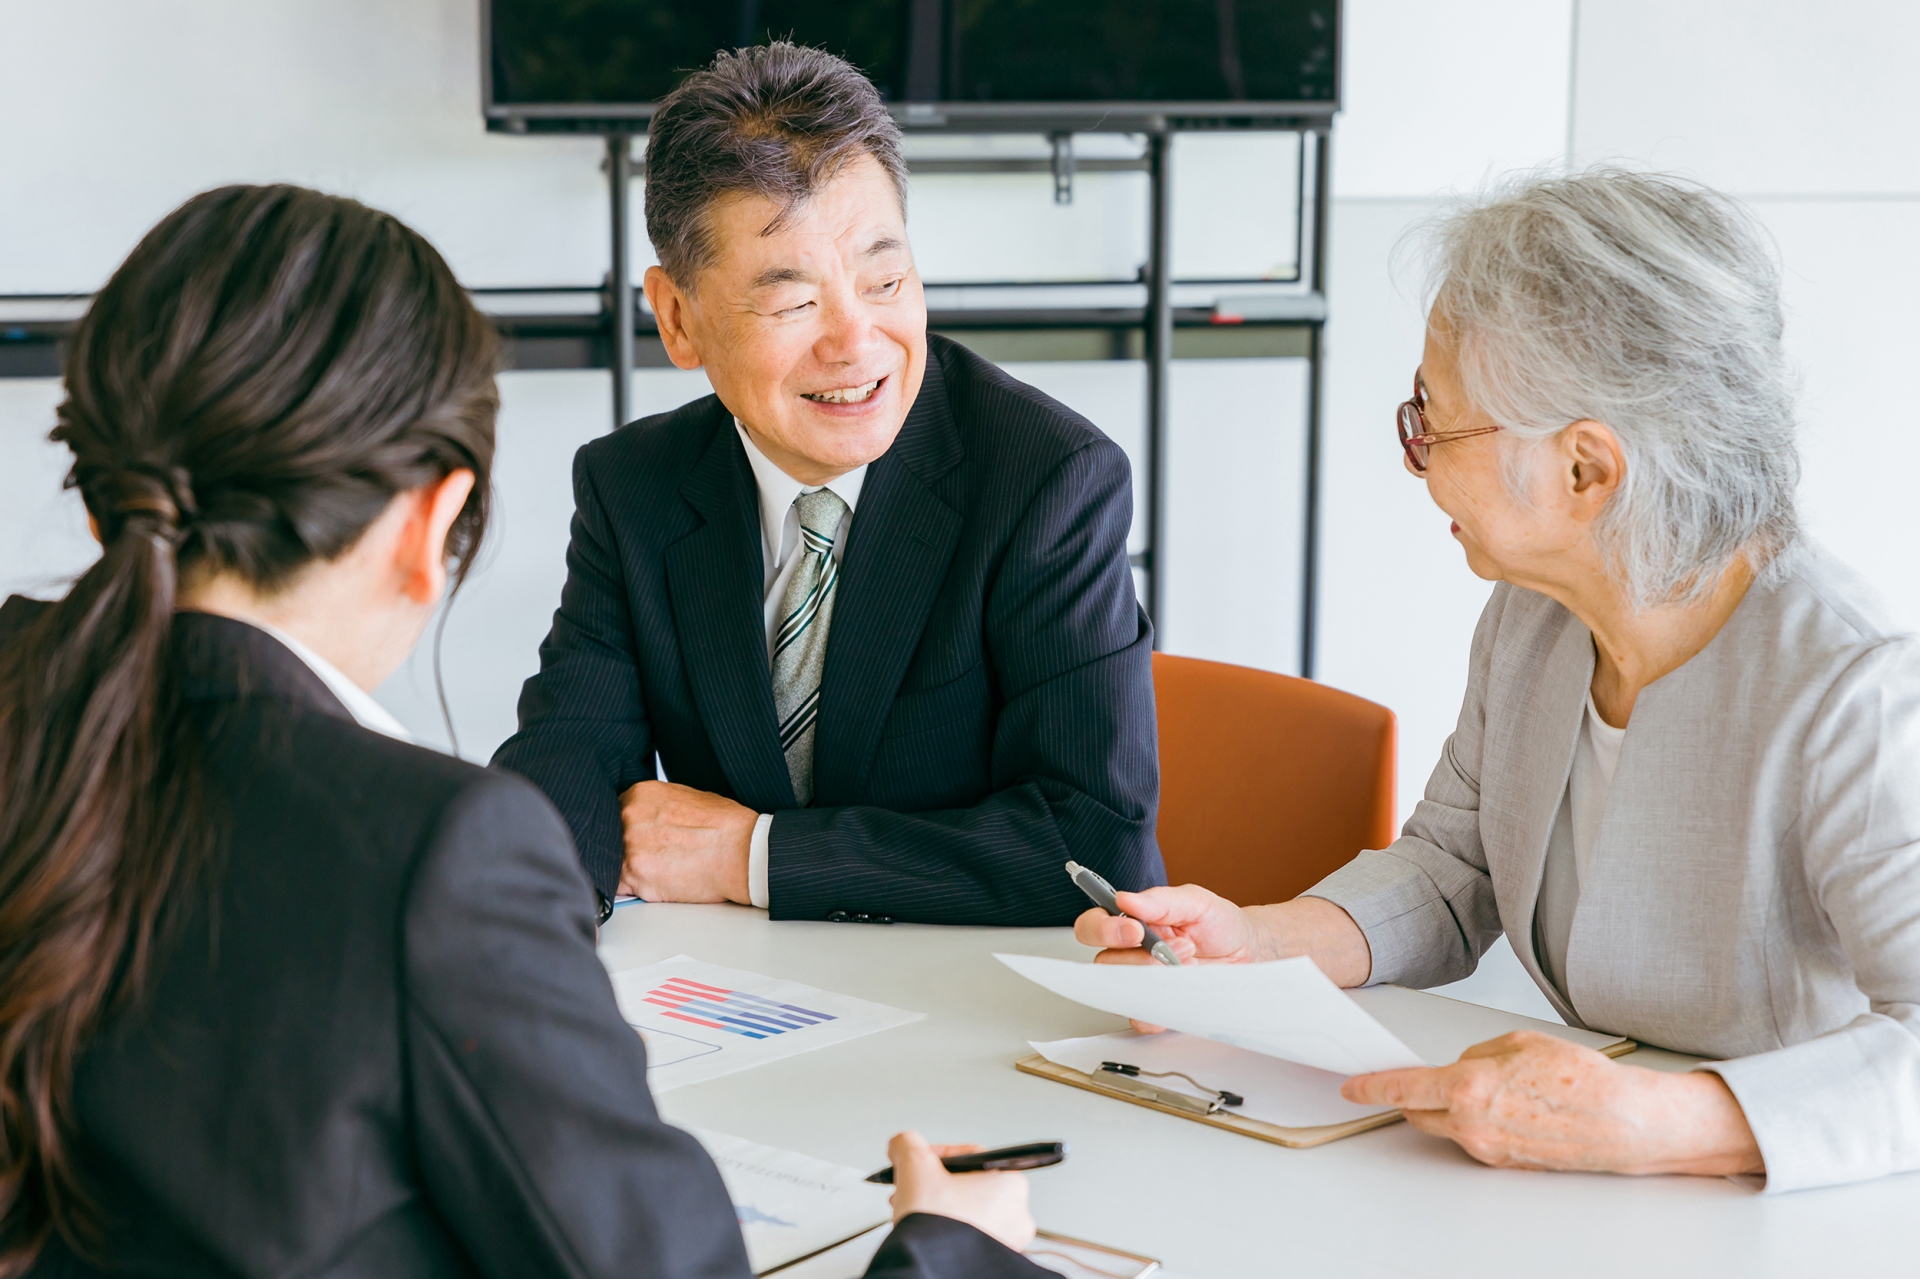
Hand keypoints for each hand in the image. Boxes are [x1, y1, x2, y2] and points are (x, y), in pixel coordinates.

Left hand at [617, 780, 755, 903]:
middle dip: (624, 846)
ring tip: (654, 869)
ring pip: (612, 861)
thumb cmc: (725, 825)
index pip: (615, 811)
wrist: (741, 852)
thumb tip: (649, 816)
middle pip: (610, 836)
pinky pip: (617, 885)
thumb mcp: (688, 796)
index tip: (635, 835)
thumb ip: (658, 805)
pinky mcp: (636, 878)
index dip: (624, 826)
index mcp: (640, 794)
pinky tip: (649, 883)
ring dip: (626, 867)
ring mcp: (630, 849)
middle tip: (647, 853)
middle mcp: (629, 818)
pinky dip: (628, 887)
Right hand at [884, 1132, 1035, 1253]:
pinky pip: (967, 1237)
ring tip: (915, 1212)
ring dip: (937, 1207)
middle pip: (966, 1185)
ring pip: (965, 1212)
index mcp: (1011, 1183)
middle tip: (913, 1188)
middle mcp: (1017, 1214)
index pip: (969, 1156)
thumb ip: (908, 1144)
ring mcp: (1007, 1242)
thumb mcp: (915, 1167)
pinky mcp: (991, 1261)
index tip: (918, 1162)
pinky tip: (926, 1232)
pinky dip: (946, 1231)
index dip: (935, 1156)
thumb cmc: (937, 1227)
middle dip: (934, 1185)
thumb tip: (903, 1143)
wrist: (932, 1269)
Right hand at [1072, 888, 1371, 1031]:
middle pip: (1103, 963)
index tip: (1135, 929)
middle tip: (1177, 947)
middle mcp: (1129, 954)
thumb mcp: (1195, 901)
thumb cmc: (1218, 924)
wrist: (1248, 951)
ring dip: (1156, 978)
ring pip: (1121, 991)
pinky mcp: (1157, 1009)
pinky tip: (1183, 989)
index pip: (1093, 926)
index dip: (1104, 929)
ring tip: (1189, 962)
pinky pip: (1142, 1018)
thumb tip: (1125, 898)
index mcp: (1130, 923)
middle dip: (1139, 957)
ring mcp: (1141, 984)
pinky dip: (1161, 1007)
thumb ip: (1160, 900)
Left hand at [1341, 1030, 1764, 1176]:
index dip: (1371, 1087)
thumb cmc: (1581, 1079)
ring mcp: (1487, 1149)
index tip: (1351, 1086)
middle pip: (1419, 1111)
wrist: (1624, 1124)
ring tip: (1487, 1088)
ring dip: (1449, 1108)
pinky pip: (1475, 1137)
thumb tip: (1461, 1065)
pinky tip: (1506, 1106)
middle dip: (1413, 1095)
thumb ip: (1477, 1053)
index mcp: (1468, 1088)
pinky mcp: (1504, 1163)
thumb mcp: (1519, 1043)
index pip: (1403, 1088)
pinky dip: (1477, 1120)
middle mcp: (1471, 1125)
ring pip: (1447, 1125)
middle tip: (1420, 1078)